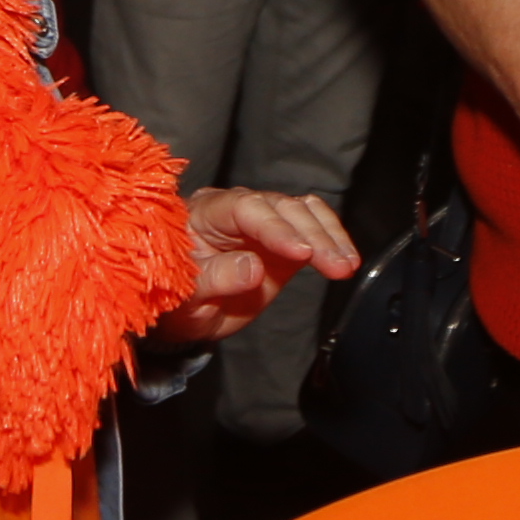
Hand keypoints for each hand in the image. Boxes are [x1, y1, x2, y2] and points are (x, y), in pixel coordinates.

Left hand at [154, 187, 368, 346]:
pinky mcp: (284, 241)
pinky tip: (345, 261)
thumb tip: (253, 267)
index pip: (244, 208)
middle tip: (335, 264)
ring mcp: (264, 223)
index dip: (274, 227)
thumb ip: (215, 278)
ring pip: (303, 212)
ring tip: (345, 265)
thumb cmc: (174, 296)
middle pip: (281, 207)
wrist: (184, 312)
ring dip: (328, 236)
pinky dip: (332, 240)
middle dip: (312, 234)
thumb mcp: (184, 295)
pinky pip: (314, 227)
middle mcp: (238, 209)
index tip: (300, 253)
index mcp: (205, 213)